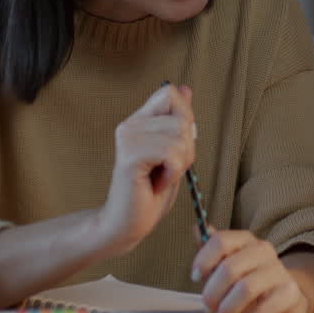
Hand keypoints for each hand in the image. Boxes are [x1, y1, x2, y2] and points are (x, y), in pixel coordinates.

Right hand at [92, 84, 195, 256]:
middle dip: (186, 149)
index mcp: (140, 119)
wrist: (128, 224)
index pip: (170, 94)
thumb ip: (178, 121)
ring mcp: (127, 137)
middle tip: (165, 169)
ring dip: (180, 164)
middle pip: (183, 119)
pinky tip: (156, 183)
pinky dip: (173, 172)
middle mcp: (130, 123)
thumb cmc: (151, 192)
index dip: (184, 118)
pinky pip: (171, 153)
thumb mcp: (174, 152)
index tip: (174, 147)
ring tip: (160, 176)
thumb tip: (186, 88)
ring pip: (180, 137)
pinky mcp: (129, 155)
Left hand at [192, 229, 310, 312]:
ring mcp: (279, 271)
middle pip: (230, 268)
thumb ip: (212, 251)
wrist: (286, 300)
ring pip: (246, 288)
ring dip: (227, 308)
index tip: (195, 277)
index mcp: (246, 241)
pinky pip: (264, 310)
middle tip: (207, 308)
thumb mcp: (229, 265)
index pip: (221, 241)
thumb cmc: (250, 281)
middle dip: (213, 292)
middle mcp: (264, 251)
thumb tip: (197, 229)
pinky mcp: (289, 294)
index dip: (204, 259)